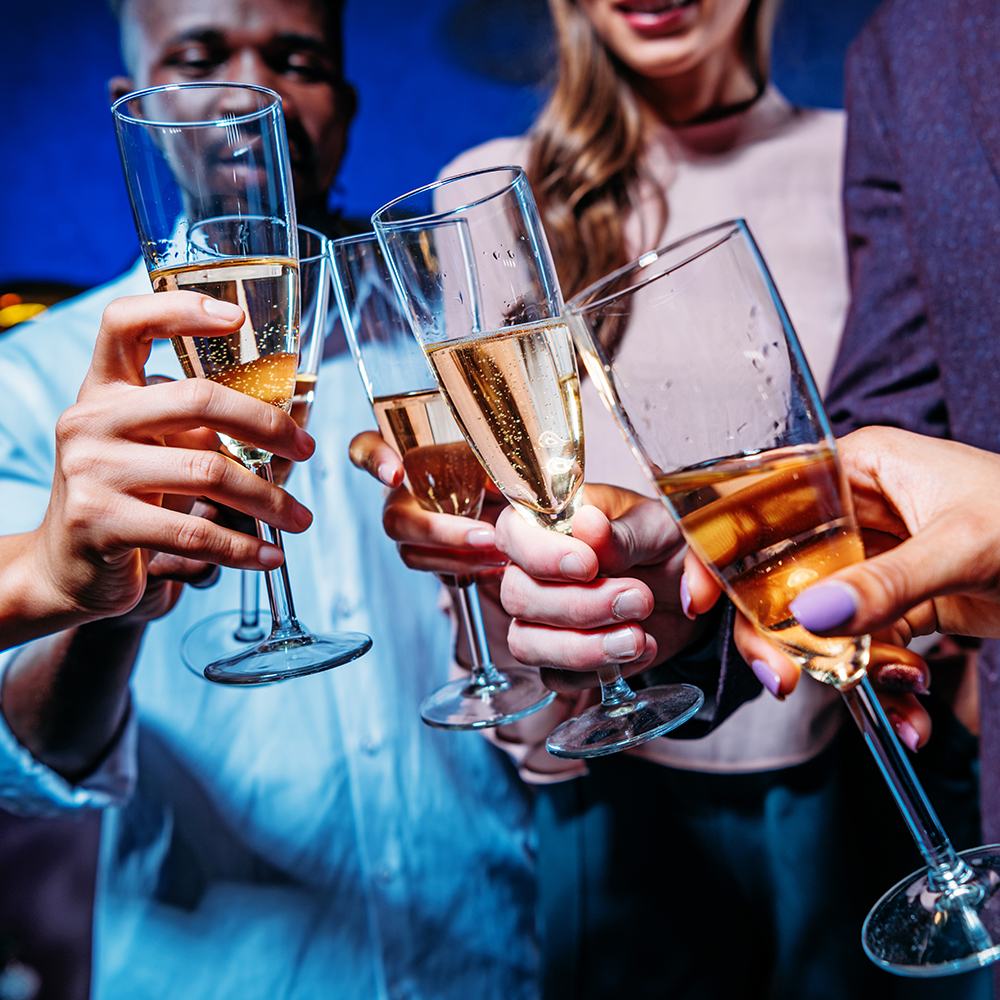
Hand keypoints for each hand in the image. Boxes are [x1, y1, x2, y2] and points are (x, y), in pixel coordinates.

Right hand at [5, 291, 314, 648]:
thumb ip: (195, 423)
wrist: (66, 565)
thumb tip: (289, 419)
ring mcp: (91, 470)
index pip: (126, 323)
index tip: (239, 318)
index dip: (180, 309)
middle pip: (196, 398)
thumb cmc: (124, 496)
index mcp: (103, 388)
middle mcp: (90, 419)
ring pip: (207, 472)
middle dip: (267, 425)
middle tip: (306, 449)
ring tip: (300, 519)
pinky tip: (269, 555)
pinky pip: (193, 532)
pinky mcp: (100, 522)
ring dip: (268, 500)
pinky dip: (242, 547)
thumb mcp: (149, 445)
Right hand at [349, 429, 507, 577]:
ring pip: (412, 553)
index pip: (366, 449)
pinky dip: (470, 571)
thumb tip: (509, 471)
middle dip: (440, 531)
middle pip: (395, 519)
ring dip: (459, 558)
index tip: (395, 473)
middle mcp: (398, 495)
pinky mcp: (427, 556)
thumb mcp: (490, 457)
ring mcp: (409, 529)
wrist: (503, 505)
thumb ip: (490, 458)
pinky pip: (437, 572)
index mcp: (405, 456)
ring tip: (500, 552)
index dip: (374, 460)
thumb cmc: (487, 469)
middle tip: (486, 535)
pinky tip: (498, 566)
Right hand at [494, 485, 709, 692]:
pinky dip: (600, 671)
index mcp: (548, 523)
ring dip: (583, 648)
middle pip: (517, 596)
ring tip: (638, 638)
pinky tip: (642, 649)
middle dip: (578, 605)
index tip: (588, 565)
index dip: (540, 554)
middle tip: (638, 598)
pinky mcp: (562, 659)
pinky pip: (558, 677)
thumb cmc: (662, 541)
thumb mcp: (654, 525)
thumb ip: (620, 532)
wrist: (686, 584)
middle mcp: (533, 571)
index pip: (511, 532)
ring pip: (527, 644)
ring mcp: (541, 619)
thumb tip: (588, 524)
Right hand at [678, 424, 999, 749]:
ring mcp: (876, 557)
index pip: (764, 495)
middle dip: (775, 628)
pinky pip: (865, 644)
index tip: (702, 594)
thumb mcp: (966, 545)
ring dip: (837, 668)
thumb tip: (812, 615)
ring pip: (817, 613)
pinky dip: (880, 682)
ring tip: (882, 701)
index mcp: (860, 465)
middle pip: (778, 566)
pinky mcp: (901, 600)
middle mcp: (856, 508)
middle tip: (781, 675)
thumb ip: (889, 581)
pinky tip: (909, 711)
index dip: (720, 540)